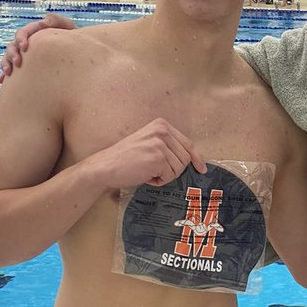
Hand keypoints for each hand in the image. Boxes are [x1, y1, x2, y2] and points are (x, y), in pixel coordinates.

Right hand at [0, 13, 75, 81]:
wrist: (75, 55)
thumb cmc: (72, 39)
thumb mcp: (68, 27)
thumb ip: (56, 21)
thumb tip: (42, 22)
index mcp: (35, 32)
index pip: (23, 32)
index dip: (21, 38)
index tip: (24, 47)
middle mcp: (26, 43)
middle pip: (13, 45)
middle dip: (12, 53)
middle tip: (17, 63)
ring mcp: (23, 55)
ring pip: (8, 57)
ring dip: (5, 63)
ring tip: (8, 73)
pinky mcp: (23, 66)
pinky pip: (11, 70)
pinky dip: (4, 74)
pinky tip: (2, 80)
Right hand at [88, 118, 206, 189]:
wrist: (105, 166)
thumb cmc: (126, 158)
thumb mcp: (149, 143)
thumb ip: (168, 146)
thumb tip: (192, 161)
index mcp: (161, 125)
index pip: (188, 143)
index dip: (196, 158)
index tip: (201, 168)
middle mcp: (162, 131)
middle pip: (185, 158)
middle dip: (173, 170)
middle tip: (155, 171)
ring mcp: (160, 144)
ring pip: (178, 169)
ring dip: (165, 176)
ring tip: (147, 171)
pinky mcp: (157, 158)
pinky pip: (169, 176)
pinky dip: (159, 181)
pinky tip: (145, 176)